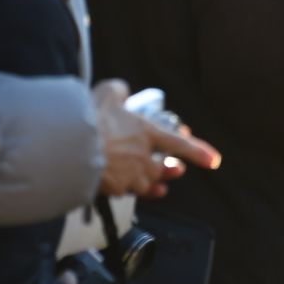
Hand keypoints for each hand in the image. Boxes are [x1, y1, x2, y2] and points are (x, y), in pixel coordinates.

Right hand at [93, 80, 221, 199]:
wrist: (69, 148)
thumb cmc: (90, 120)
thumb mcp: (107, 93)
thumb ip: (118, 91)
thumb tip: (121, 92)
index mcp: (146, 133)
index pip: (178, 144)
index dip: (198, 152)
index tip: (213, 161)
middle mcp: (142, 157)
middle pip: (160, 168)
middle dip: (169, 169)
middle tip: (177, 170)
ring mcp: (128, 176)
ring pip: (144, 183)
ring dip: (150, 183)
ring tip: (155, 184)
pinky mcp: (112, 189)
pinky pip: (124, 191)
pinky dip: (127, 190)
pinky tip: (123, 189)